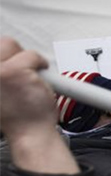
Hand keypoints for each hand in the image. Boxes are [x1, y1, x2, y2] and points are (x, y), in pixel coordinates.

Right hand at [0, 37, 78, 174]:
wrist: (28, 133)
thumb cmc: (15, 116)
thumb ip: (0, 76)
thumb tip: (4, 61)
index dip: (4, 56)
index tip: (9, 63)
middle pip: (0, 43)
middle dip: (14, 53)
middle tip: (22, 68)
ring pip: (12, 45)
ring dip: (26, 59)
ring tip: (29, 76)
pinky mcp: (14, 70)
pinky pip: (32, 55)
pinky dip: (40, 63)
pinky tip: (40, 78)